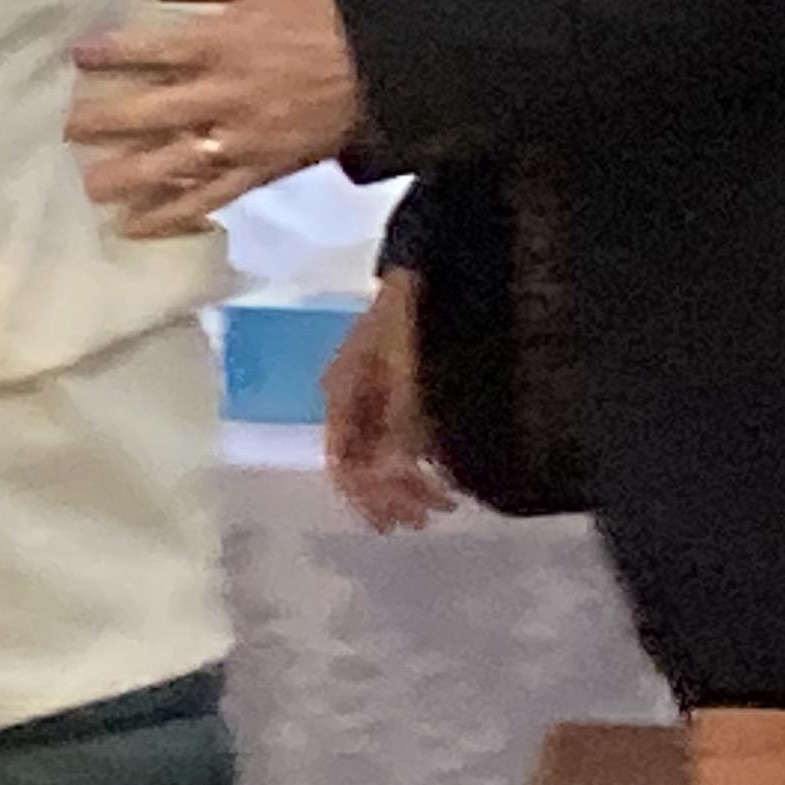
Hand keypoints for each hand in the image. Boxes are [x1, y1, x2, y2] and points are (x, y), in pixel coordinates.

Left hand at [67, 0, 364, 236]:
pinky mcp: (258, 170)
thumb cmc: (316, 12)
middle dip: (108, 122)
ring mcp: (242, 139)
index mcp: (223, 42)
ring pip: (177, 162)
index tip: (75, 57)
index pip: (156, 48)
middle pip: (158, 111)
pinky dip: (173, 214)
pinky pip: (211, 198)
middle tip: (64, 130)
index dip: (113, 53)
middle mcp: (226, 95)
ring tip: (89, 187)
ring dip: (131, 176)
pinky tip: (134, 227)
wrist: (382, 67)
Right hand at [321, 268, 455, 532]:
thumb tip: (397, 477)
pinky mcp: (401, 381)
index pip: (341, 460)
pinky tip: (443, 468)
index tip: (395, 522)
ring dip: (407, 482)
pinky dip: (420, 459)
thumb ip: (401, 424)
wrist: (430, 261)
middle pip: (360, 462)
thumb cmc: (410, 316)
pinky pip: (402, 434)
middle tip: (428, 519)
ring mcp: (376, 388)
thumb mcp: (405, 370)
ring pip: (382, 451)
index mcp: (340, 391)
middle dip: (389, 495)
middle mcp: (351, 395)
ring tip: (444, 501)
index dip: (364, 497)